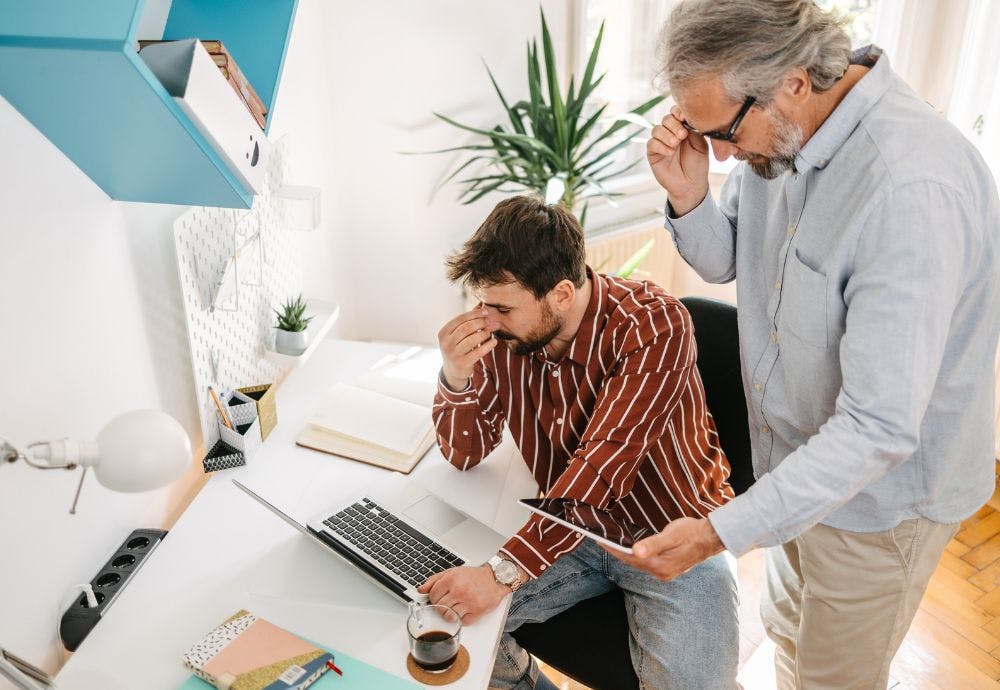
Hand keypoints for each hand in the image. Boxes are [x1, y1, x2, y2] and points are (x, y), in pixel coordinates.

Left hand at [417, 565, 508, 624]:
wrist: (494, 579)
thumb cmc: (474, 576)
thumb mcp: (452, 572)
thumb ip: (434, 580)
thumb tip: (421, 590)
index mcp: (451, 579)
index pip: (433, 595)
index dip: (434, 598)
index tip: (438, 598)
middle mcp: (460, 591)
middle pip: (439, 607)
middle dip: (441, 607)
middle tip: (447, 603)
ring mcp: (469, 602)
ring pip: (449, 617)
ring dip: (450, 615)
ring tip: (455, 608)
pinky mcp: (478, 611)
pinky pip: (463, 622)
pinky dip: (462, 619)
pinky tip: (465, 611)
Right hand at [437, 306, 499, 390]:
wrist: (453, 371)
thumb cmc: (458, 348)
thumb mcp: (457, 335)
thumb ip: (467, 323)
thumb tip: (483, 308)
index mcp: (444, 333)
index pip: (460, 319)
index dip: (474, 314)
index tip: (486, 312)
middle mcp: (446, 343)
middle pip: (466, 328)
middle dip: (481, 323)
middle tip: (491, 321)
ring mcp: (453, 354)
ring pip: (472, 339)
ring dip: (484, 333)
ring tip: (491, 331)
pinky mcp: (462, 363)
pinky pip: (478, 352)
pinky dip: (488, 345)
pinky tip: (494, 341)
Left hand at [603, 517, 723, 580]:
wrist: (711, 538)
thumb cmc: (692, 532)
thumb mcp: (672, 535)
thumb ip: (654, 544)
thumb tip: (635, 551)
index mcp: (660, 566)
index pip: (629, 558)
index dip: (613, 549)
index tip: (599, 540)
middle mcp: (661, 573)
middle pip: (632, 562)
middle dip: (616, 552)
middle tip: (601, 540)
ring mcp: (665, 573)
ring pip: (638, 564)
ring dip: (625, 554)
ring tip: (612, 544)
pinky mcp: (668, 569)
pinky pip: (646, 563)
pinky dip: (636, 556)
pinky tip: (632, 549)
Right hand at [647, 106, 710, 215]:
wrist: (691, 185)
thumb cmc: (697, 165)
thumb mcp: (701, 145)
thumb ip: (695, 131)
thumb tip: (688, 118)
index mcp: (683, 127)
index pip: (677, 112)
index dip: (679, 112)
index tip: (685, 117)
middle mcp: (670, 133)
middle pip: (666, 118)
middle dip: (674, 124)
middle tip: (682, 135)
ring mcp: (661, 142)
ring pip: (657, 129)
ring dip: (667, 135)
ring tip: (676, 145)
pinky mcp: (653, 153)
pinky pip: (652, 143)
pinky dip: (661, 146)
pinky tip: (670, 153)